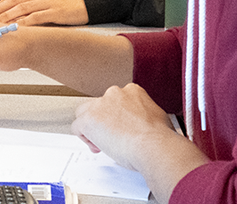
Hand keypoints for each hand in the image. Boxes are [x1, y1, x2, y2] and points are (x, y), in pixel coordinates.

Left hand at [0, 0, 87, 25]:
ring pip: (22, 8)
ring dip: (8, 17)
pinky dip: (24, 23)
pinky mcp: (56, 12)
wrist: (93, 0)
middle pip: (14, 1)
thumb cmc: (73, 0)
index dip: (0, 4)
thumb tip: (20, 12)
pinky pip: (36, 17)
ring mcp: (48, 2)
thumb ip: (36, 1)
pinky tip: (17, 28)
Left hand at [72, 84, 206, 201]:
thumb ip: (142, 115)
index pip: (115, 100)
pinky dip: (84, 138)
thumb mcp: (156, 116)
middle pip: (98, 105)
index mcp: (132, 91)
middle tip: (110, 136)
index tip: (120, 128)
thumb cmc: (159, 137)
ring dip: (91, 128)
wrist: (154, 145)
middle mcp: (114, 93)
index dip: (116, 117)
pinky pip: (77, 127)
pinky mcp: (88, 119)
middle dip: (102, 121)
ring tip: (103, 143)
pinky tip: (96, 146)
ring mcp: (99, 105)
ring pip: (85, 114)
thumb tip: (139, 125)